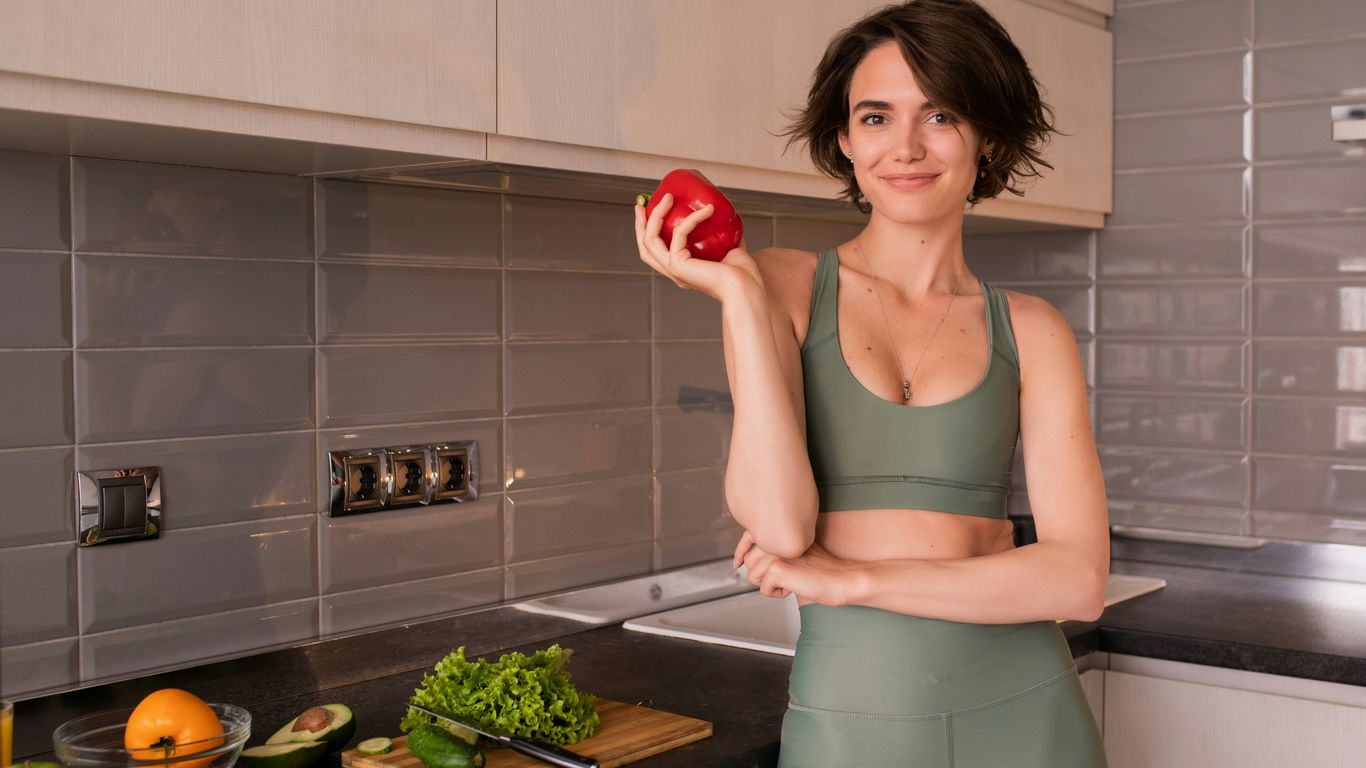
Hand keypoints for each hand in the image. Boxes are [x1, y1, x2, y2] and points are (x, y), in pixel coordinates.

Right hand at [633, 192, 760, 301]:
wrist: (747, 287)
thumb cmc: (743, 274)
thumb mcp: (728, 247)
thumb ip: (721, 234)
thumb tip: (723, 214)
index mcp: (683, 269)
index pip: (656, 251)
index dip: (649, 231)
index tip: (649, 210)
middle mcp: (674, 271)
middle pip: (645, 246)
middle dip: (641, 223)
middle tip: (643, 204)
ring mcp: (674, 270)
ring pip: (650, 240)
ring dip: (656, 215)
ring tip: (668, 198)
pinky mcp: (678, 266)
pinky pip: (679, 234)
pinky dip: (692, 219)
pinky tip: (708, 210)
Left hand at [734, 531, 852, 605]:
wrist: (841, 579)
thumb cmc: (821, 568)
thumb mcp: (794, 552)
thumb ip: (773, 549)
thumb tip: (744, 558)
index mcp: (778, 529)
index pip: (746, 545)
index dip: (747, 558)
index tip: (750, 564)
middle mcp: (774, 537)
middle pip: (747, 562)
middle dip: (763, 574)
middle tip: (788, 574)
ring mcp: (775, 552)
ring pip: (752, 576)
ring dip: (770, 584)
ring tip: (791, 580)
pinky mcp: (777, 569)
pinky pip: (764, 589)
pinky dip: (778, 594)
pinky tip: (794, 587)